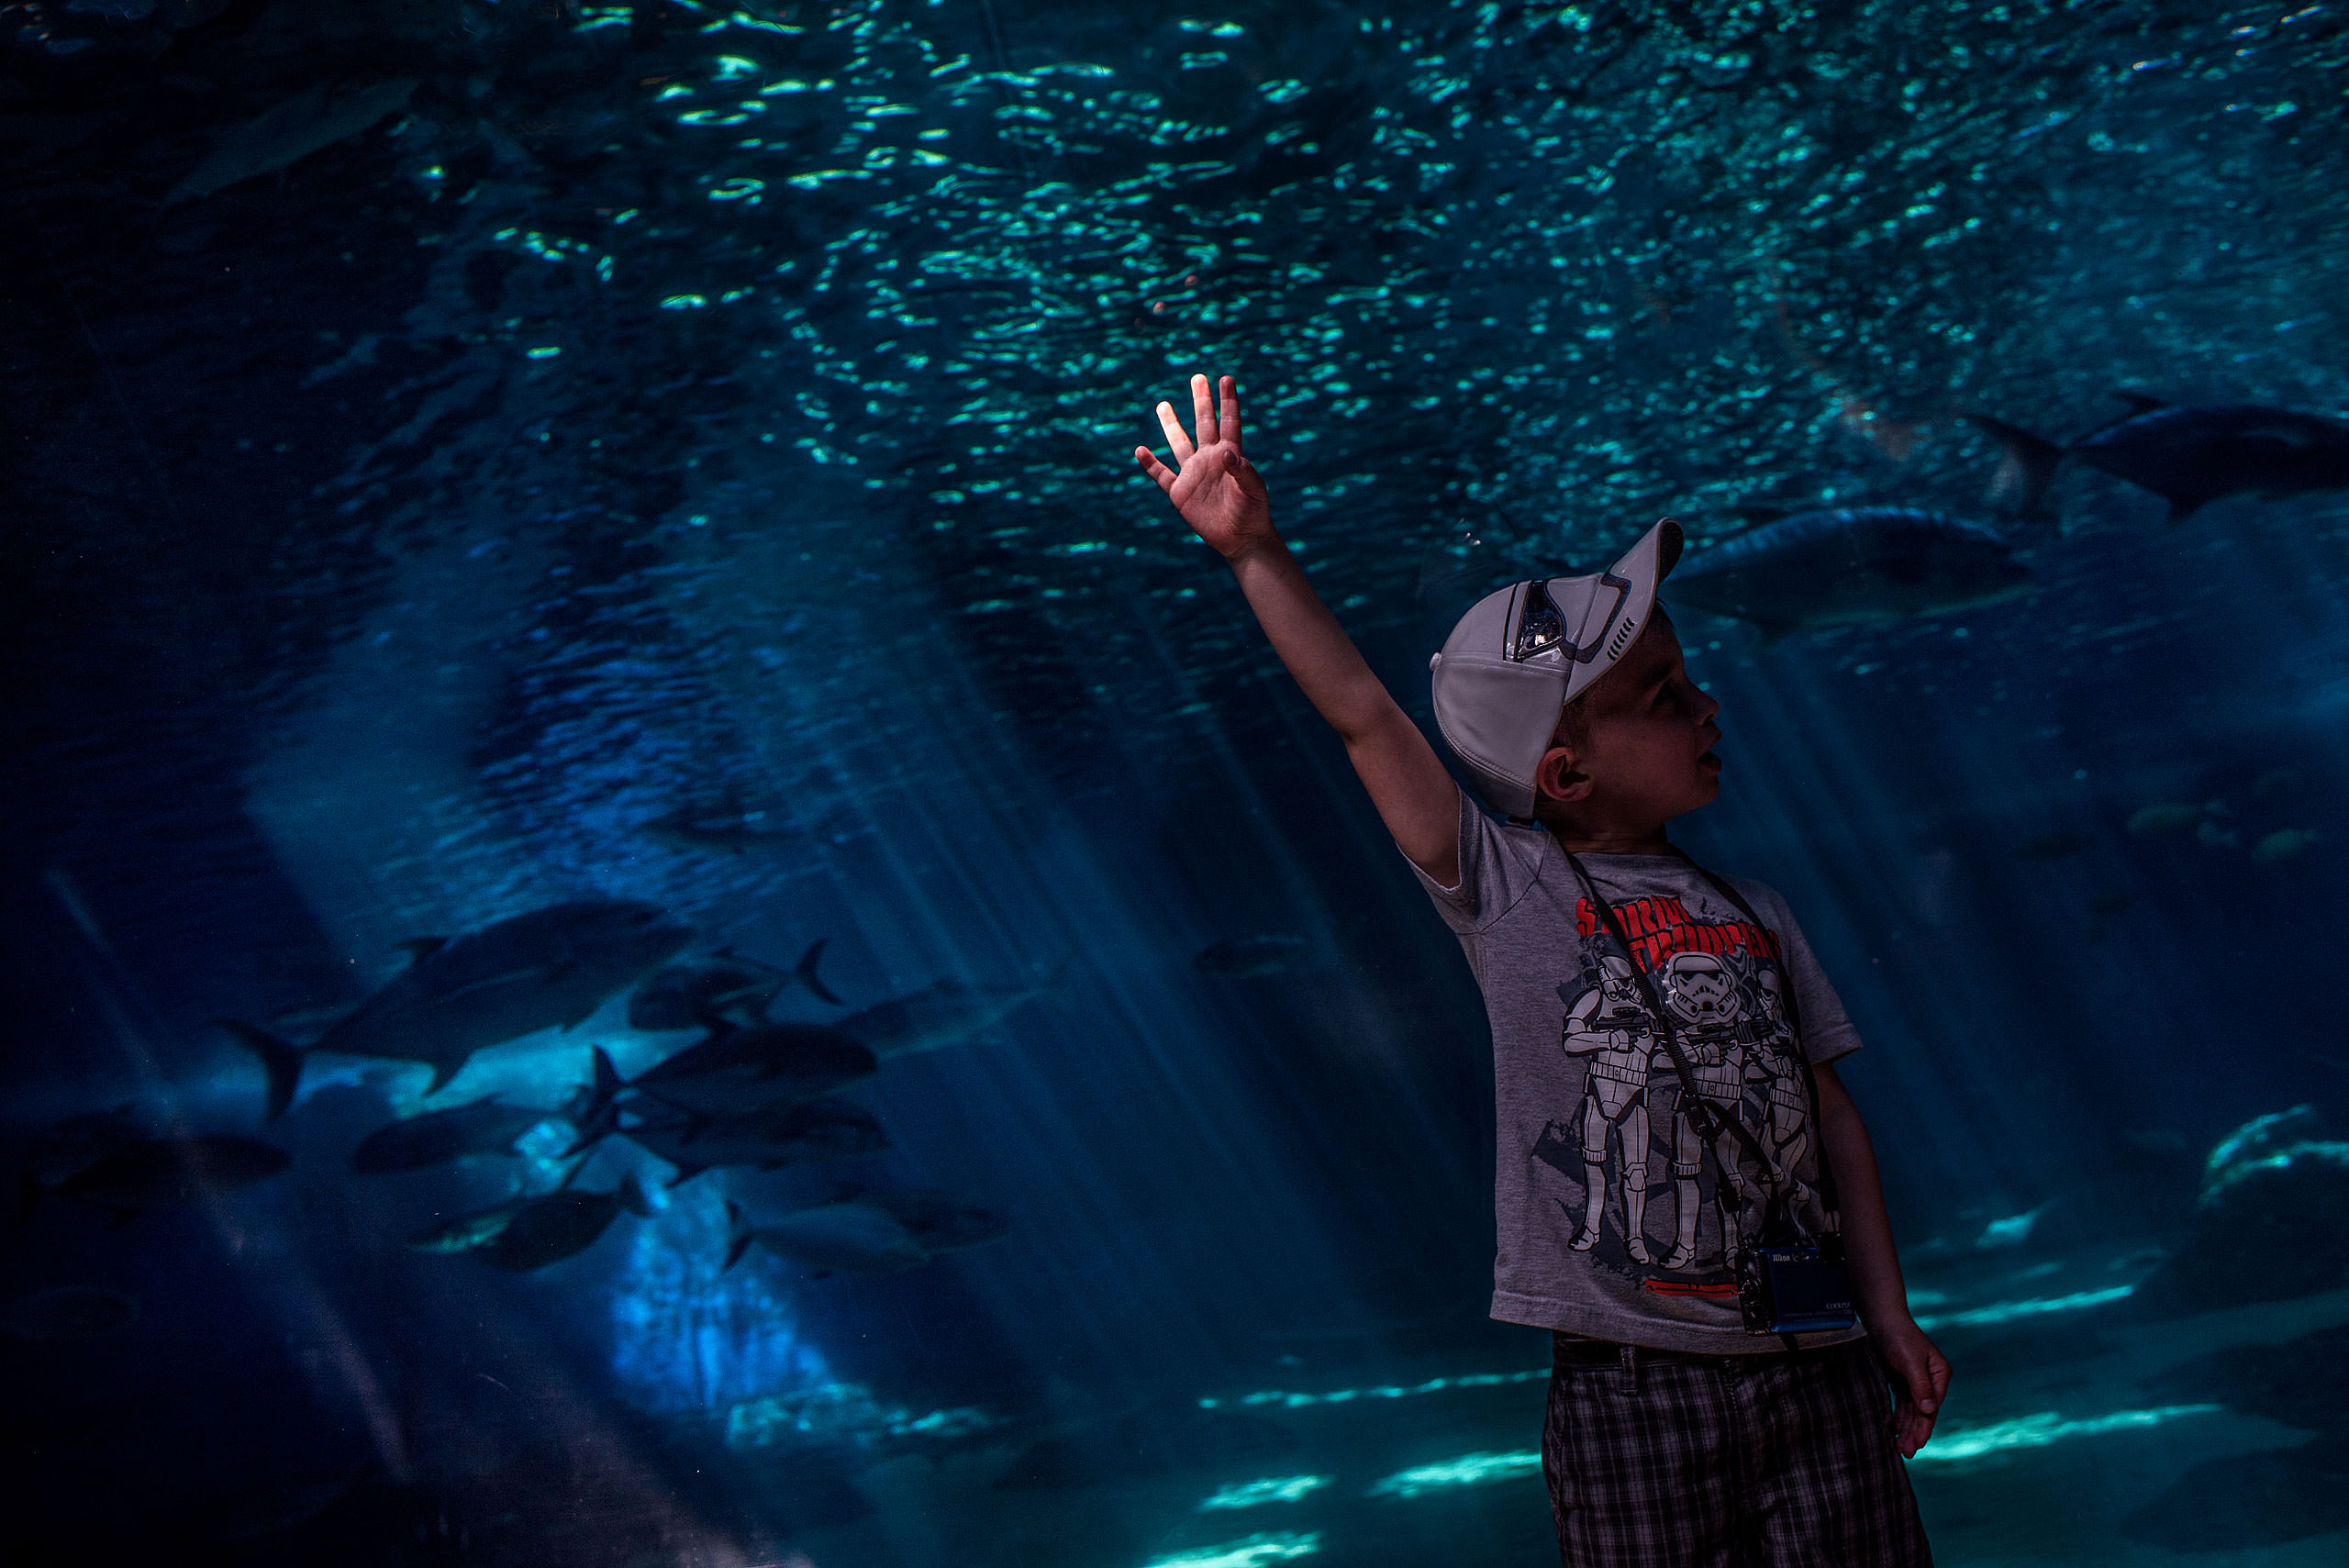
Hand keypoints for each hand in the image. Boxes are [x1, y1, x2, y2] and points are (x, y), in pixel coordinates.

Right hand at [1136, 373, 1272, 559]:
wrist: (1241, 539)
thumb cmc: (1254, 513)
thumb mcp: (1253, 491)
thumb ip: (1243, 471)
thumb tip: (1227, 452)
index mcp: (1229, 455)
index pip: (1228, 422)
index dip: (1227, 401)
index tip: (1226, 379)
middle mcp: (1210, 459)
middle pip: (1203, 424)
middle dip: (1201, 401)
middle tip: (1198, 377)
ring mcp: (1193, 474)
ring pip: (1179, 444)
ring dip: (1170, 425)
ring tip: (1162, 404)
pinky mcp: (1180, 493)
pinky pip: (1162, 475)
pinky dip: (1150, 464)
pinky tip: (1140, 451)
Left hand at [1871, 1316, 1950, 1457]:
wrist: (1880, 1318)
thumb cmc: (1898, 1336)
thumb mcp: (1910, 1361)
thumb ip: (1920, 1386)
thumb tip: (1930, 1411)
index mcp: (1939, 1374)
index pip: (1932, 1407)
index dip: (1924, 1427)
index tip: (1916, 1444)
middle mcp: (1931, 1380)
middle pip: (1923, 1412)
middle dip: (1915, 1433)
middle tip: (1905, 1453)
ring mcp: (1916, 1380)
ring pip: (1912, 1411)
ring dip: (1906, 1429)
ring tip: (1899, 1449)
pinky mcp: (1901, 1379)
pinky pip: (1902, 1404)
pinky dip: (1899, 1417)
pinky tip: (1893, 1431)